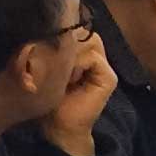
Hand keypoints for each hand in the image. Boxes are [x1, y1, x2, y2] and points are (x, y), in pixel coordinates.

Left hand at [44, 38, 117, 154]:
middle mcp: (97, 59)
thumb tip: (48, 27)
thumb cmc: (49, 100)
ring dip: (72, 52)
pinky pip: (93, 58)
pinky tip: (69, 77)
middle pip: (86, 33)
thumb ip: (53, 49)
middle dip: (68, 40)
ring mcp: (105, 69)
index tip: (46, 42)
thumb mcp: (47, 68)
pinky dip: (78, 64)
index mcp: (82, 56)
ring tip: (61, 69)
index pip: (78, 31)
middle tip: (53, 56)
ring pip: (91, 41)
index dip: (63, 32)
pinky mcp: (108, 78)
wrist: (59, 128)